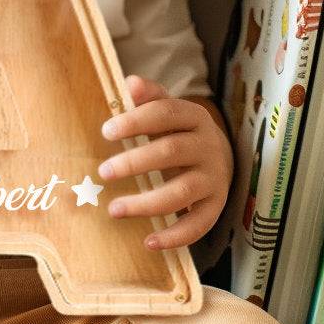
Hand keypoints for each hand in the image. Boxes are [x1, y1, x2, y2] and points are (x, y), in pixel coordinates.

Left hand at [97, 75, 231, 250]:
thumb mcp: (167, 109)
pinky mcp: (216, 205)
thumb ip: (149, 97)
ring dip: (147, 202)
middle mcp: (208, 146)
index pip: (165, 113)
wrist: (220, 155)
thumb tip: (130, 82)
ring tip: (114, 209)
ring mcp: (215, 178)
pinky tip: (149, 241)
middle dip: (135, 162)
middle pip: (171, 152)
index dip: (135, 121)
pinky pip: (199, 224)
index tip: (105, 131)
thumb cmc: (179, 130)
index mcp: (193, 117)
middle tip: (103, 172)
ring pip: (183, 191)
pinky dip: (176, 236)